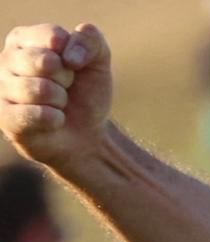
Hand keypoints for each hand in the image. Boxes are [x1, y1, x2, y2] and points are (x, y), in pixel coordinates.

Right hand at [0, 23, 111, 167]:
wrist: (86, 133)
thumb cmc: (85, 92)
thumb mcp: (98, 60)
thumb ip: (90, 39)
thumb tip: (68, 56)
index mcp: (24, 39)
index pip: (54, 38)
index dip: (74, 57)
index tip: (73, 67)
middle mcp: (6, 60)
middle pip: (46, 62)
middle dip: (66, 79)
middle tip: (65, 88)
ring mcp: (1, 88)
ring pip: (41, 89)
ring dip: (60, 100)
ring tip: (58, 104)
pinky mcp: (4, 116)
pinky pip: (37, 114)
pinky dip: (55, 119)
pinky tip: (53, 120)